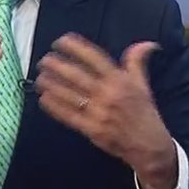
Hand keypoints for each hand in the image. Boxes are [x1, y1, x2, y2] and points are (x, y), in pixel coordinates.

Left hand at [35, 34, 176, 188]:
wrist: (150, 146)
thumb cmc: (143, 112)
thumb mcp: (142, 84)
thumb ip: (137, 62)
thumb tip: (146, 44)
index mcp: (120, 80)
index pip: (94, 58)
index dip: (75, 47)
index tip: (60, 41)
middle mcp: (108, 94)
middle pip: (76, 75)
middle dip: (56, 65)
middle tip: (44, 60)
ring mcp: (98, 112)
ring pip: (69, 94)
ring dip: (51, 84)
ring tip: (39, 76)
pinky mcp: (92, 129)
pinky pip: (68, 115)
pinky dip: (54, 106)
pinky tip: (43, 97)